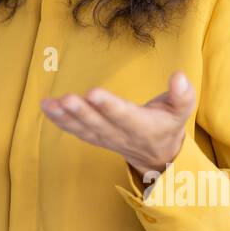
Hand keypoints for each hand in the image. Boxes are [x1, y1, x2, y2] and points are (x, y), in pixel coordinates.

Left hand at [41, 71, 195, 181]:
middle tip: (67, 99)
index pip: (125, 116)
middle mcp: (121, 135)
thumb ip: (182, 95)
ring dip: (65, 117)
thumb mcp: (181, 110)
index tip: (94, 92)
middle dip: (82, 112)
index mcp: (143, 127)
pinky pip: (76, 131)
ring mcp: (106, 139)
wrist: (158, 155)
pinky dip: (60, 121)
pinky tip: (47, 107)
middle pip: (99, 124)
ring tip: (49, 104)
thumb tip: (179, 76)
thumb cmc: (168, 123)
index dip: (109, 106)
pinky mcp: (95, 138)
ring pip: (83, 129)